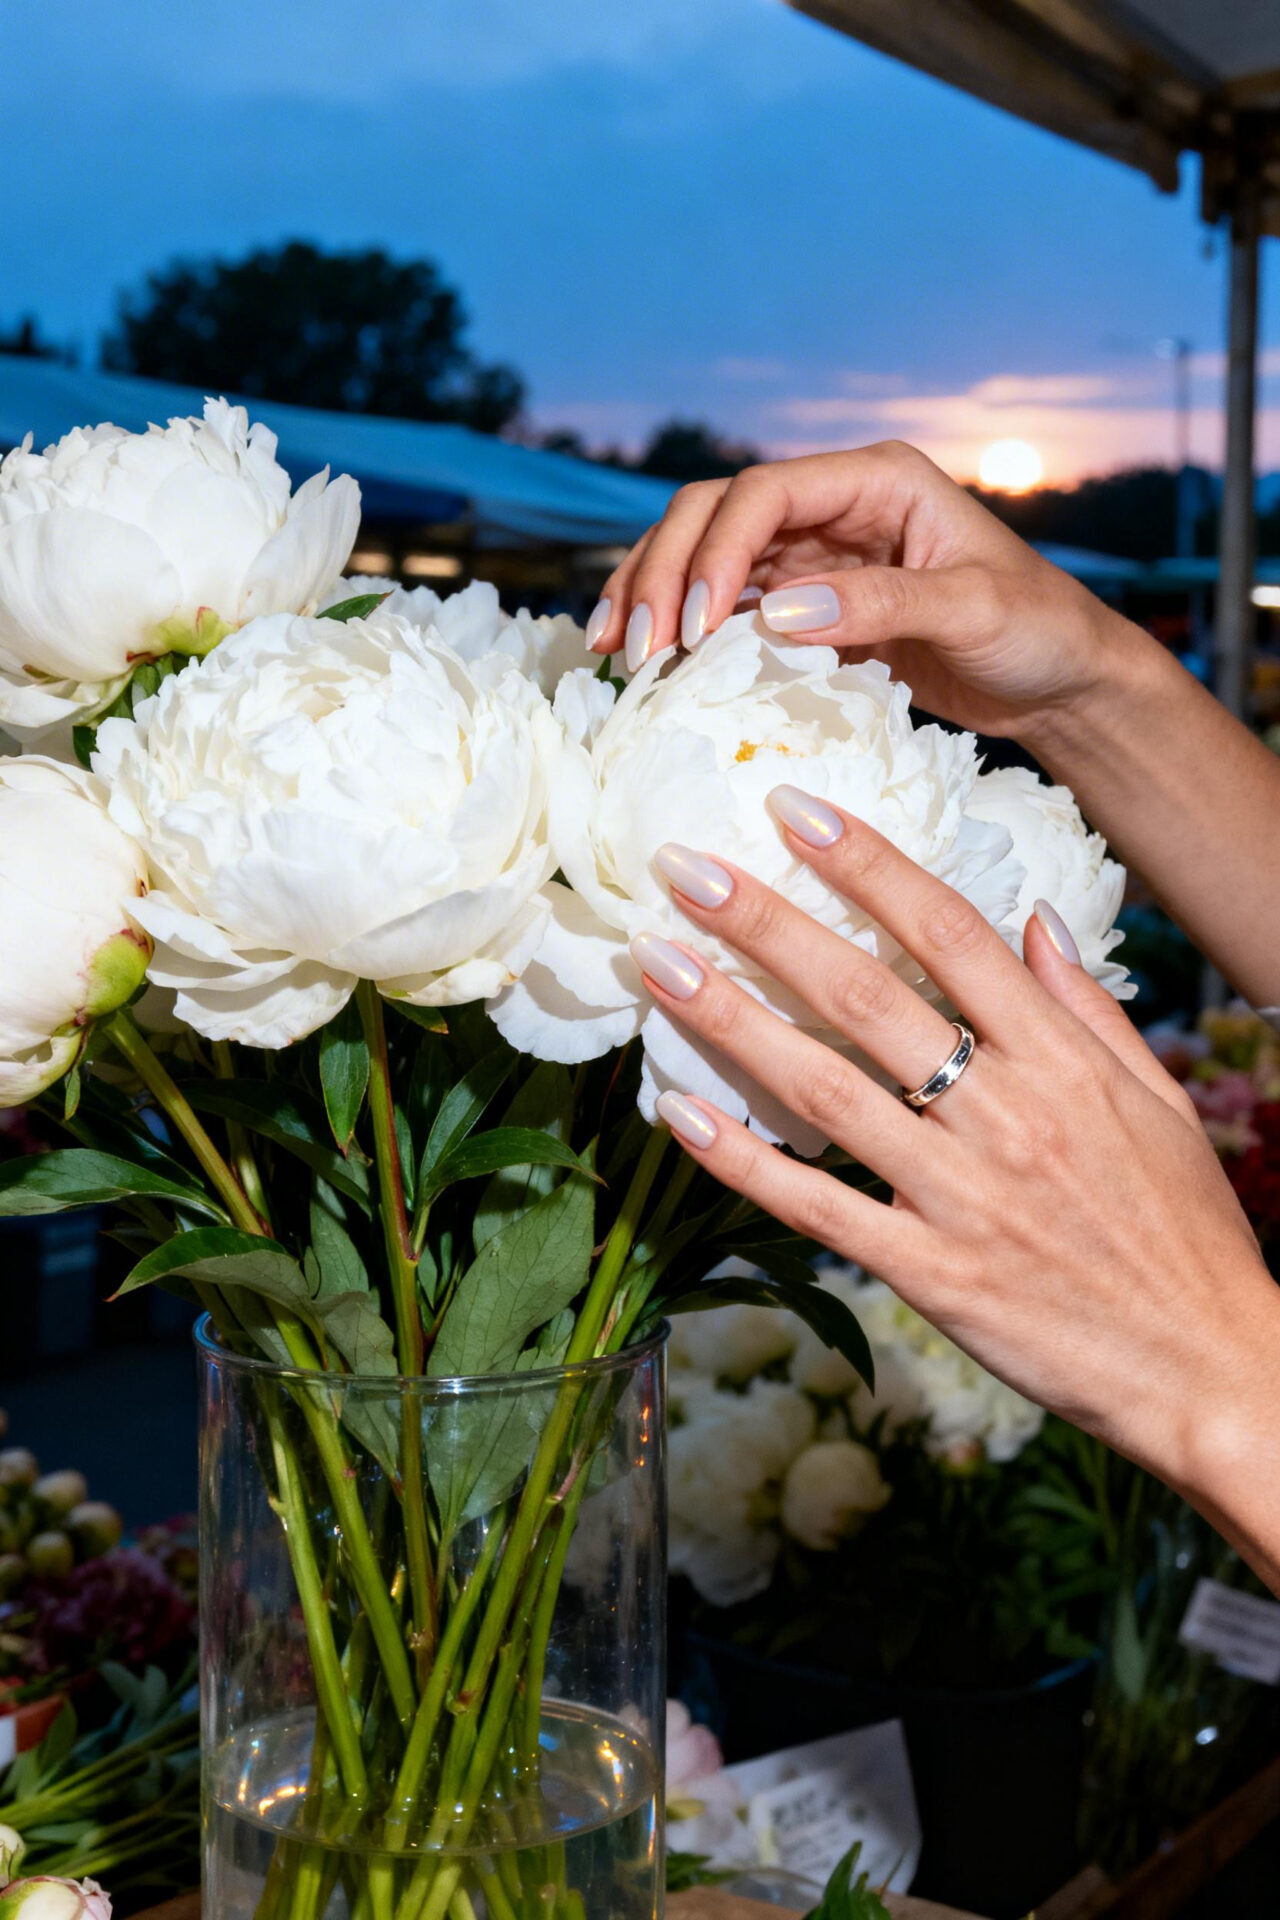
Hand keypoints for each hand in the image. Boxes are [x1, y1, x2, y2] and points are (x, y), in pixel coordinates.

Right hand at [589, 443, 1146, 744]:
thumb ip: (881, 604)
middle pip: (715, 515)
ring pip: (704, 557)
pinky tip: (649, 667)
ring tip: (616, 655)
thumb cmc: (1036, 632)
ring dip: (653, 598)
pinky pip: (725, 607)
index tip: (692, 625)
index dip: (715, 551)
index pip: (764, 493)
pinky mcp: (806, 606)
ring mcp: (814, 556)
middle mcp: (835, 507)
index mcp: (877, 480)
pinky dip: (681, 630)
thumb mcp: (973, 612)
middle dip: (663, 574)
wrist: (1058, 682)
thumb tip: (778, 613)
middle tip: (636, 650)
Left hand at [628, 788, 1279, 1584]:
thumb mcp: (1160, 1103)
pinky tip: (678, 1111)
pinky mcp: (932, 1275)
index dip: (867, 864)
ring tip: (658, 962)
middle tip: (686, 869)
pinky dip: (744, 1161)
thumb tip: (1034, 919)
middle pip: (868, 996)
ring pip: (828, 1089)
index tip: (794, 812)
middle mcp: (1007, 1114)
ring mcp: (963, 1196)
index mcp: (1062, 1061)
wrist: (1213, 1371)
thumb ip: (1090, 1007)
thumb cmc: (1186, 1235)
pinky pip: (819, 1208)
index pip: (949, 934)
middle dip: (769, 924)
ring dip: (733, 1019)